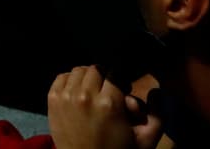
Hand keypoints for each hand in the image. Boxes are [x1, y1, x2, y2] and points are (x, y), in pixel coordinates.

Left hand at [47, 66, 162, 148]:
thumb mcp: (145, 140)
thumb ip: (156, 114)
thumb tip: (155, 89)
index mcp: (109, 104)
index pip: (115, 73)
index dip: (121, 80)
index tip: (122, 89)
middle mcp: (86, 95)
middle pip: (96, 69)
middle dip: (104, 78)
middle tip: (108, 91)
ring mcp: (66, 96)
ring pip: (79, 71)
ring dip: (87, 78)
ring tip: (93, 92)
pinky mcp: (52, 99)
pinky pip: (61, 77)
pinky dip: (70, 81)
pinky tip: (77, 93)